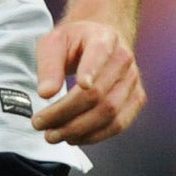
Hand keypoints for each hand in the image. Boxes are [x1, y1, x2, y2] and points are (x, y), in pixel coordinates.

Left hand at [32, 18, 145, 146]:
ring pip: (109, 113)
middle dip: (66, 113)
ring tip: (52, 135)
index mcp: (104, 37)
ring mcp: (132, 80)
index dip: (91, 70)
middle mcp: (123, 58)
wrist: (99, 40)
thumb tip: (45, 93)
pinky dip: (94, 136)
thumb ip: (48, 66)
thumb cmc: (73, 42)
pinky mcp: (135, 99)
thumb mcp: (53, 43)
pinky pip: (118, 124)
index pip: (99, 53)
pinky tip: (72, 138)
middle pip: (98, 93)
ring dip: (78, 129)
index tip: (80, 84)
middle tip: (39, 124)